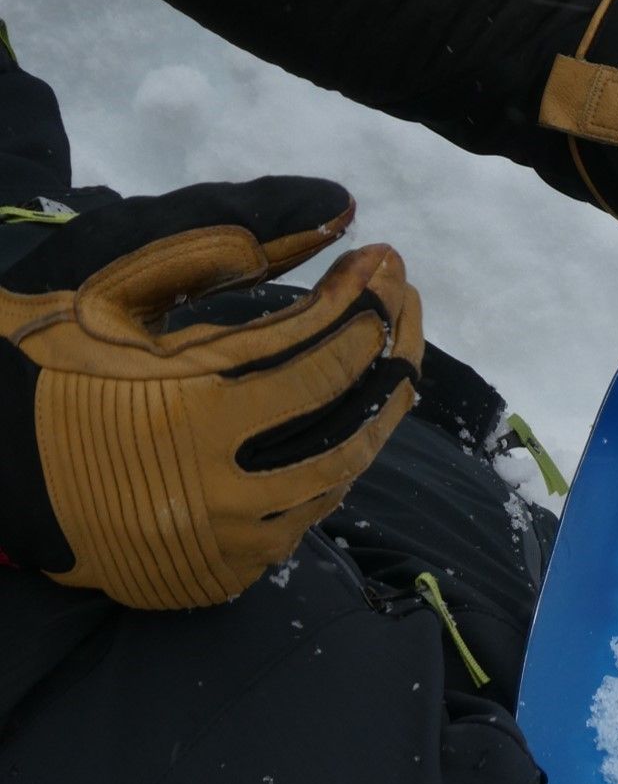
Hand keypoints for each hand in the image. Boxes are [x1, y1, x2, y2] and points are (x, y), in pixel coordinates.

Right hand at [0, 177, 421, 608]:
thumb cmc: (48, 361)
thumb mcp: (114, 283)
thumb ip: (220, 243)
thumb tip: (341, 211)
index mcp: (191, 408)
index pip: (318, 354)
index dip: (361, 302)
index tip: (383, 261)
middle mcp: (222, 485)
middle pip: (352, 419)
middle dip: (392, 348)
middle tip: (401, 298)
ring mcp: (230, 539)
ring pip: (342, 473)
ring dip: (375, 409)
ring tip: (386, 353)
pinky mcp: (230, 572)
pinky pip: (309, 513)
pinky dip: (333, 461)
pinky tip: (338, 414)